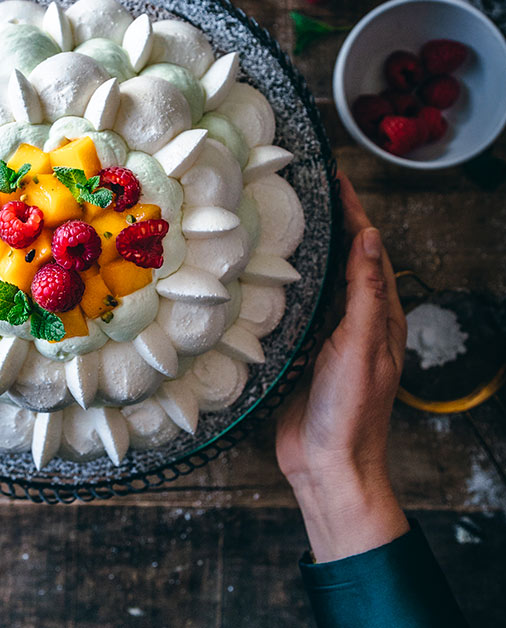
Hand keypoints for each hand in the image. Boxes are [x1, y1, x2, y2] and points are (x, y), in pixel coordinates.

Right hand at [276, 172, 408, 561]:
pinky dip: (284, 284)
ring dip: (306, 250)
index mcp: (379, 316)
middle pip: (344, 260)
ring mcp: (327, 335)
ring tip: (283, 221)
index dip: (354, 213)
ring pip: (318, 281)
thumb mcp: (362, 347)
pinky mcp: (301, 350)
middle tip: (306, 191)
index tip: (336, 180)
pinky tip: (264, 275)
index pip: (368, 251)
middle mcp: (355, 320)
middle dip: (330, 223)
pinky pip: (294, 308)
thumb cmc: (350, 411)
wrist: (326, 464)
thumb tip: (370, 239)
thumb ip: (367, 294)